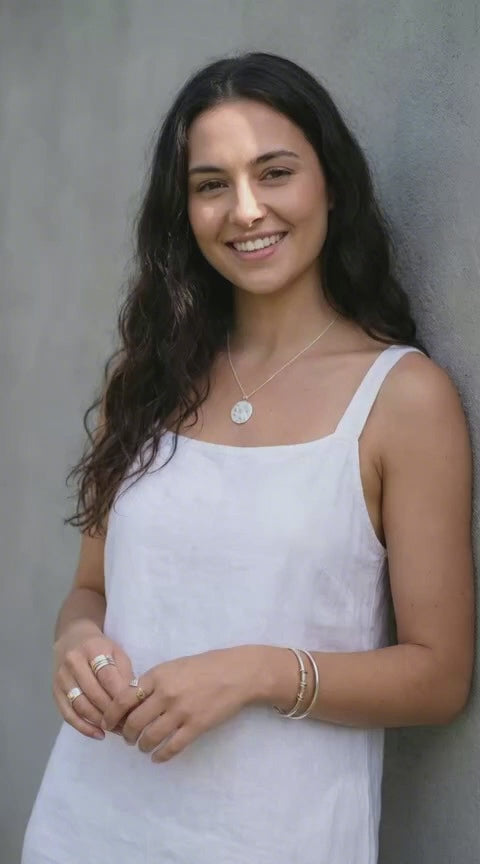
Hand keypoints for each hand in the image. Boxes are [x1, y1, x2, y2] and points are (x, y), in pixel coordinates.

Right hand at [53, 622, 134, 739]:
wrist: (72, 637)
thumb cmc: (100, 646)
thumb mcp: (117, 652)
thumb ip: (126, 674)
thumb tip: (134, 701)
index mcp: (93, 649)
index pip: (108, 678)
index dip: (121, 697)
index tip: (134, 711)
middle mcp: (73, 662)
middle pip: (94, 694)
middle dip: (112, 713)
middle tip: (127, 725)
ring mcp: (62, 677)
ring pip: (81, 706)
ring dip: (100, 722)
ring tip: (116, 730)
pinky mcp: (54, 691)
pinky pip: (68, 714)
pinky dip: (83, 727)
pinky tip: (99, 734)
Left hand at [101, 646, 259, 761]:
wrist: (236, 673)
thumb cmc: (204, 666)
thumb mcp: (173, 666)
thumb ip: (153, 682)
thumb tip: (131, 700)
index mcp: (157, 676)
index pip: (123, 699)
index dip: (111, 715)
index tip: (107, 724)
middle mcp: (165, 694)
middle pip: (134, 722)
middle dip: (126, 735)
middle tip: (127, 738)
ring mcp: (181, 712)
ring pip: (150, 737)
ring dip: (142, 746)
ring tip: (142, 747)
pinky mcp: (196, 727)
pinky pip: (172, 747)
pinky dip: (160, 756)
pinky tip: (157, 757)